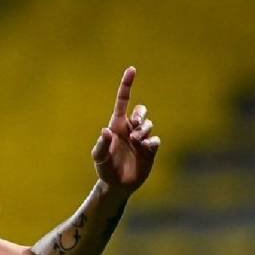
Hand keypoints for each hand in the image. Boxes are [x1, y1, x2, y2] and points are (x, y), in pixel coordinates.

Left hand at [91, 67, 160, 194]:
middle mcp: (130, 130)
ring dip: (143, 130)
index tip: (131, 69)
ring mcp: (141, 139)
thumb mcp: (99, 158)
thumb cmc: (105, 169)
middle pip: (140, 111)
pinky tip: (144, 148)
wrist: (117, 184)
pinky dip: (151, 142)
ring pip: (149, 124)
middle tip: (134, 125)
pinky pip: (155, 140)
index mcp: (116, 126)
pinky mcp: (150, 150)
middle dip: (140, 114)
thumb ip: (101, 145)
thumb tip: (105, 131)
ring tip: (136, 141)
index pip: (123, 101)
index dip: (127, 85)